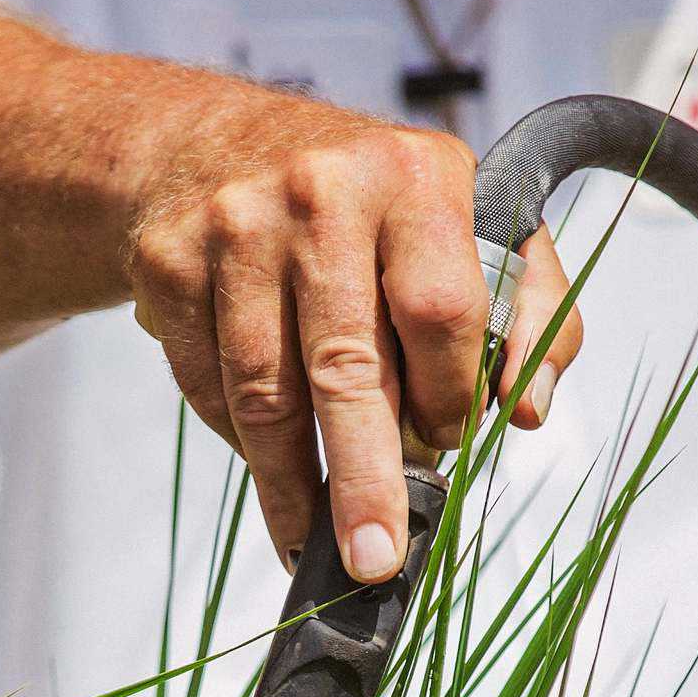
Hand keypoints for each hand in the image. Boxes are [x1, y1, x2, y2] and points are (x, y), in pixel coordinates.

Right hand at [124, 92, 582, 581]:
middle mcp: (320, 192)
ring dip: (292, 484)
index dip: (448, 395)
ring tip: (314, 544)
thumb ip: (529, 311)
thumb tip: (525, 412)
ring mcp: (233, 226)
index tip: (447, 445)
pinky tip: (270, 460)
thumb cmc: (366, 204)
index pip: (440, 309)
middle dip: (363, 478)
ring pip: (265, 391)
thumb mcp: (468, 220)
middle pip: (346, 363)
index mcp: (414, 176)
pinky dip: (241, 438)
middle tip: (374, 558)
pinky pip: (209, 386)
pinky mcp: (168, 263)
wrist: (209, 138)